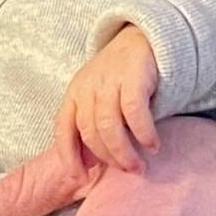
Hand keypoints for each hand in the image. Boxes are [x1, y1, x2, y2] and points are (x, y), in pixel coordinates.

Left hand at [56, 27, 160, 174]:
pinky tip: (152, 145)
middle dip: (107, 158)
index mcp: (75, 93)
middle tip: (125, 170)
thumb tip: (88, 164)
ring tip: (138, 166)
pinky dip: (143, 133)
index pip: (63, 129)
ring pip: (108, 127)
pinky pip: (134, 113)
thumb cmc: (121, 75)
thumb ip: (92, 124)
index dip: (68, 157)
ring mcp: (109, 80)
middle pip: (90, 132)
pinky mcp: (132, 77)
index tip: (80, 178)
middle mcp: (88, 87)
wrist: (145, 36)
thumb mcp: (98, 96)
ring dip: (123, 152)